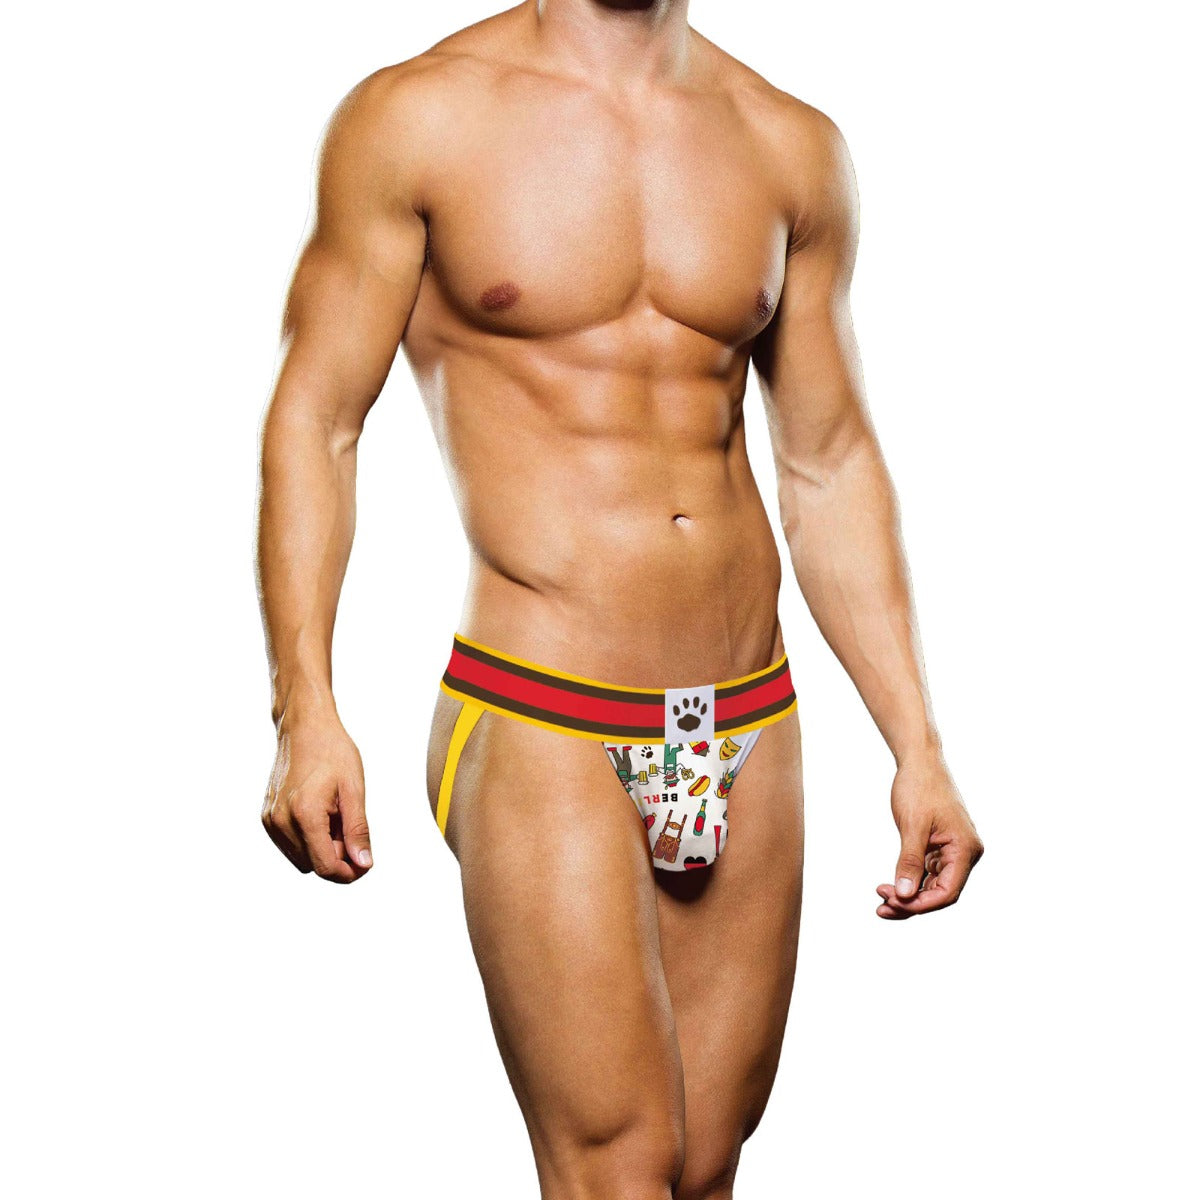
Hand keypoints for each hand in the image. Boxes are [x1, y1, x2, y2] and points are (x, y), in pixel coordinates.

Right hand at [261, 711, 372, 882]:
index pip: (326, 867)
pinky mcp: (267, 817)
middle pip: (315, 865)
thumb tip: (363, 864)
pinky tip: (320, 813)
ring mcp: (270, 821)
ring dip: (323, 848)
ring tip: (335, 815)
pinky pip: (291, 846)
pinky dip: (309, 839)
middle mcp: (281, 822)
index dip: (349, 873)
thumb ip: (358, 831)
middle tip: (351, 825)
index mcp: (304, 815)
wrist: (304, 727)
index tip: (365, 862)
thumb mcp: (354, 790)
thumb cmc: (333, 752)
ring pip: (302, 859)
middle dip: (338, 856)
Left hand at [875, 755, 982, 919]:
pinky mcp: (939, 847)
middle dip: (911, 903)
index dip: (922, 904)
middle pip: (940, 893)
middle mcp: (964, 854)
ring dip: (908, 895)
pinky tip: (890, 887)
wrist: (920, 761)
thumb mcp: (912, 826)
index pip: (948, 892)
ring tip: (881, 899)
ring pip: (932, 886)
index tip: (894, 903)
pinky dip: (910, 881)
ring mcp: (952, 851)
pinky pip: (927, 873)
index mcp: (965, 850)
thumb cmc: (919, 787)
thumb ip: (910, 861)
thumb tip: (904, 895)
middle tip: (881, 907)